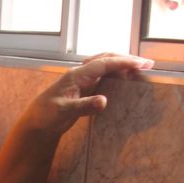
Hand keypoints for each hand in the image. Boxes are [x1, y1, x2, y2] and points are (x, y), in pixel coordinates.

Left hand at [24, 53, 153, 137]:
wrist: (36, 123)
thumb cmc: (46, 115)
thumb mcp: (64, 111)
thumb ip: (84, 106)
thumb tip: (104, 101)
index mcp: (76, 75)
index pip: (103, 64)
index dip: (123, 62)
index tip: (140, 64)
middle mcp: (81, 74)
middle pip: (107, 59)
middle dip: (127, 59)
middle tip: (147, 64)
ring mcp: (83, 81)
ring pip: (106, 67)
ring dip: (123, 65)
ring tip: (141, 69)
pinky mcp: (85, 90)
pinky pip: (104, 78)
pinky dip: (117, 75)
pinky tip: (126, 79)